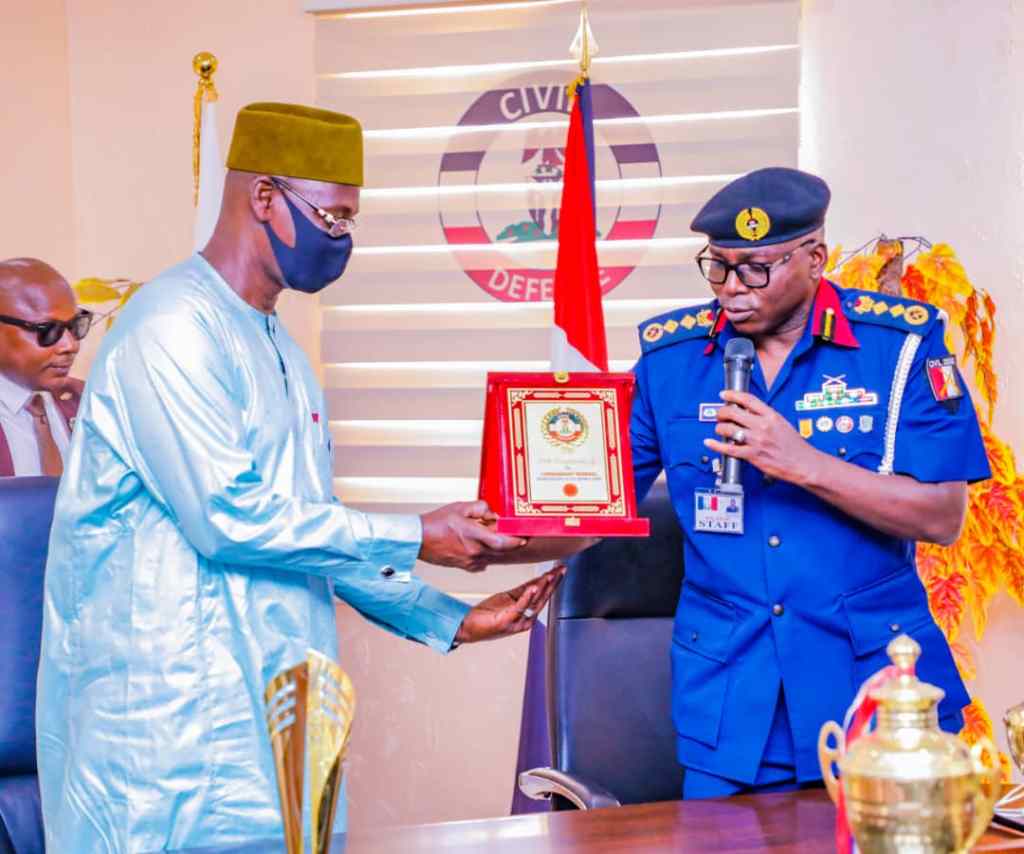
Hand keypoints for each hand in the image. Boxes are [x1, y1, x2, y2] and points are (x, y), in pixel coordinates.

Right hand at [419, 500, 526, 571]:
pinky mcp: (465, 566)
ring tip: (489, 536)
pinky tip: (479, 545)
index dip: (516, 540)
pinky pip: (483, 562)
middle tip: (512, 533)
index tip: (523, 536)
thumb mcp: (460, 507)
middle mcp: (474, 551)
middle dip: (509, 542)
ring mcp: (470, 561)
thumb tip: (493, 513)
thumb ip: (480, 508)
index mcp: (474, 535)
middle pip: (501, 550)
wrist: (419, 539)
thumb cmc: (436, 523)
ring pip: (493, 556)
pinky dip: (485, 554)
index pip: (503, 542)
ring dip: (496, 548)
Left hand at [454, 564, 565, 644]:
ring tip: (551, 575)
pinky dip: (527, 597)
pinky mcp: (507, 621)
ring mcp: (516, 621)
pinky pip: (520, 607)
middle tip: (562, 570)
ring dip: (544, 587)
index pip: (541, 594)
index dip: (550, 582)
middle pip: (542, 598)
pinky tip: (534, 587)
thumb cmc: (486, 615)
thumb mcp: (505, 599)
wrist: (468, 627)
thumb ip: (521, 593)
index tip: (558, 570)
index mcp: (525, 613)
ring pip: (534, 602)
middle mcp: (524, 619)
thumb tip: (535, 582)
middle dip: (553, 583)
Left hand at [704, 390, 823, 484]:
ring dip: (719, 428)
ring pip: (728, 429)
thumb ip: (765, 417)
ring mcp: (756, 440)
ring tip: (719, 429)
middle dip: (721, 412)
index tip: (724, 394)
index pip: (748, 399)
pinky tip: (709, 442)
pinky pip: (728, 449)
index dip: (732, 395)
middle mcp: (762, 426)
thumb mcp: (782, 423)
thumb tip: (748, 412)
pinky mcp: (753, 455)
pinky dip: (716, 445)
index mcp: (771, 416)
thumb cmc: (794, 445)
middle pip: (733, 412)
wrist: (803, 463)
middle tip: (719, 414)